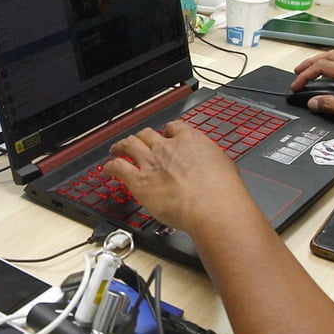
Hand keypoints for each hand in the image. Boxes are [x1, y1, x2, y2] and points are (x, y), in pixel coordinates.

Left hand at [108, 120, 245, 233]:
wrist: (212, 206)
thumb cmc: (223, 190)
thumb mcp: (225, 166)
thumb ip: (213, 162)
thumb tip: (216, 167)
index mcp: (190, 140)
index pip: (174, 128)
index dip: (167, 131)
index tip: (166, 135)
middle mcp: (167, 148)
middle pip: (147, 134)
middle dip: (142, 137)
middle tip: (138, 141)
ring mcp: (151, 162)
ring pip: (129, 145)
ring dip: (121, 146)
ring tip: (116, 149)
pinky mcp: (139, 181)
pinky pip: (118, 167)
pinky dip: (110, 166)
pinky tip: (108, 169)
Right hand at [290, 50, 333, 130]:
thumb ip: (332, 105)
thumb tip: (314, 102)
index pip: (322, 66)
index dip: (305, 75)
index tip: (296, 85)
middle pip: (329, 56)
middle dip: (311, 63)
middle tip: (298, 73)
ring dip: (322, 64)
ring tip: (312, 73)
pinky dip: (332, 68)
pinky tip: (332, 79)